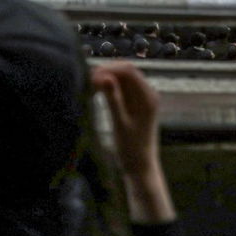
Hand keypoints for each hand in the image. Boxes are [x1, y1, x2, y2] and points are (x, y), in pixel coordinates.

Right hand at [91, 61, 174, 223]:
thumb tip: (103, 76)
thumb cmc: (130, 149)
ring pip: (123, 78)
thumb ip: (112, 99)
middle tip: (87, 81)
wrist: (140, 166)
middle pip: (126, 71)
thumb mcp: (119, 124)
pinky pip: (122, 87)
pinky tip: (97, 92)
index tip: (90, 77)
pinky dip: (109, 87)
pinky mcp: (136, 103)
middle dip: (107, 72)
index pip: (128, 70)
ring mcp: (142, 97)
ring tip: (90, 87)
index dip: (109, 69)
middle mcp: (148, 93)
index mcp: (148, 96)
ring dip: (107, 78)